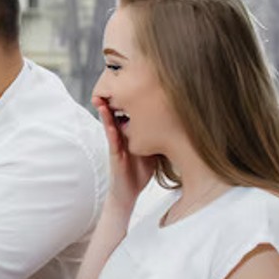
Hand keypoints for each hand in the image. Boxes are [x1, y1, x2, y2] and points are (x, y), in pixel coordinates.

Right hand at [93, 96, 155, 212]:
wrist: (128, 193)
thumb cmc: (140, 172)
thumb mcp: (151, 149)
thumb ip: (155, 136)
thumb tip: (175, 124)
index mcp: (129, 135)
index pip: (127, 114)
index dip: (127, 100)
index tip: (131, 85)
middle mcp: (121, 138)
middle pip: (116, 115)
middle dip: (114, 101)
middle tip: (112, 86)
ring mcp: (116, 146)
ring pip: (110, 125)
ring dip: (106, 112)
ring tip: (103, 100)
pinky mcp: (115, 156)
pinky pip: (112, 141)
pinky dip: (110, 130)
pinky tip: (110, 122)